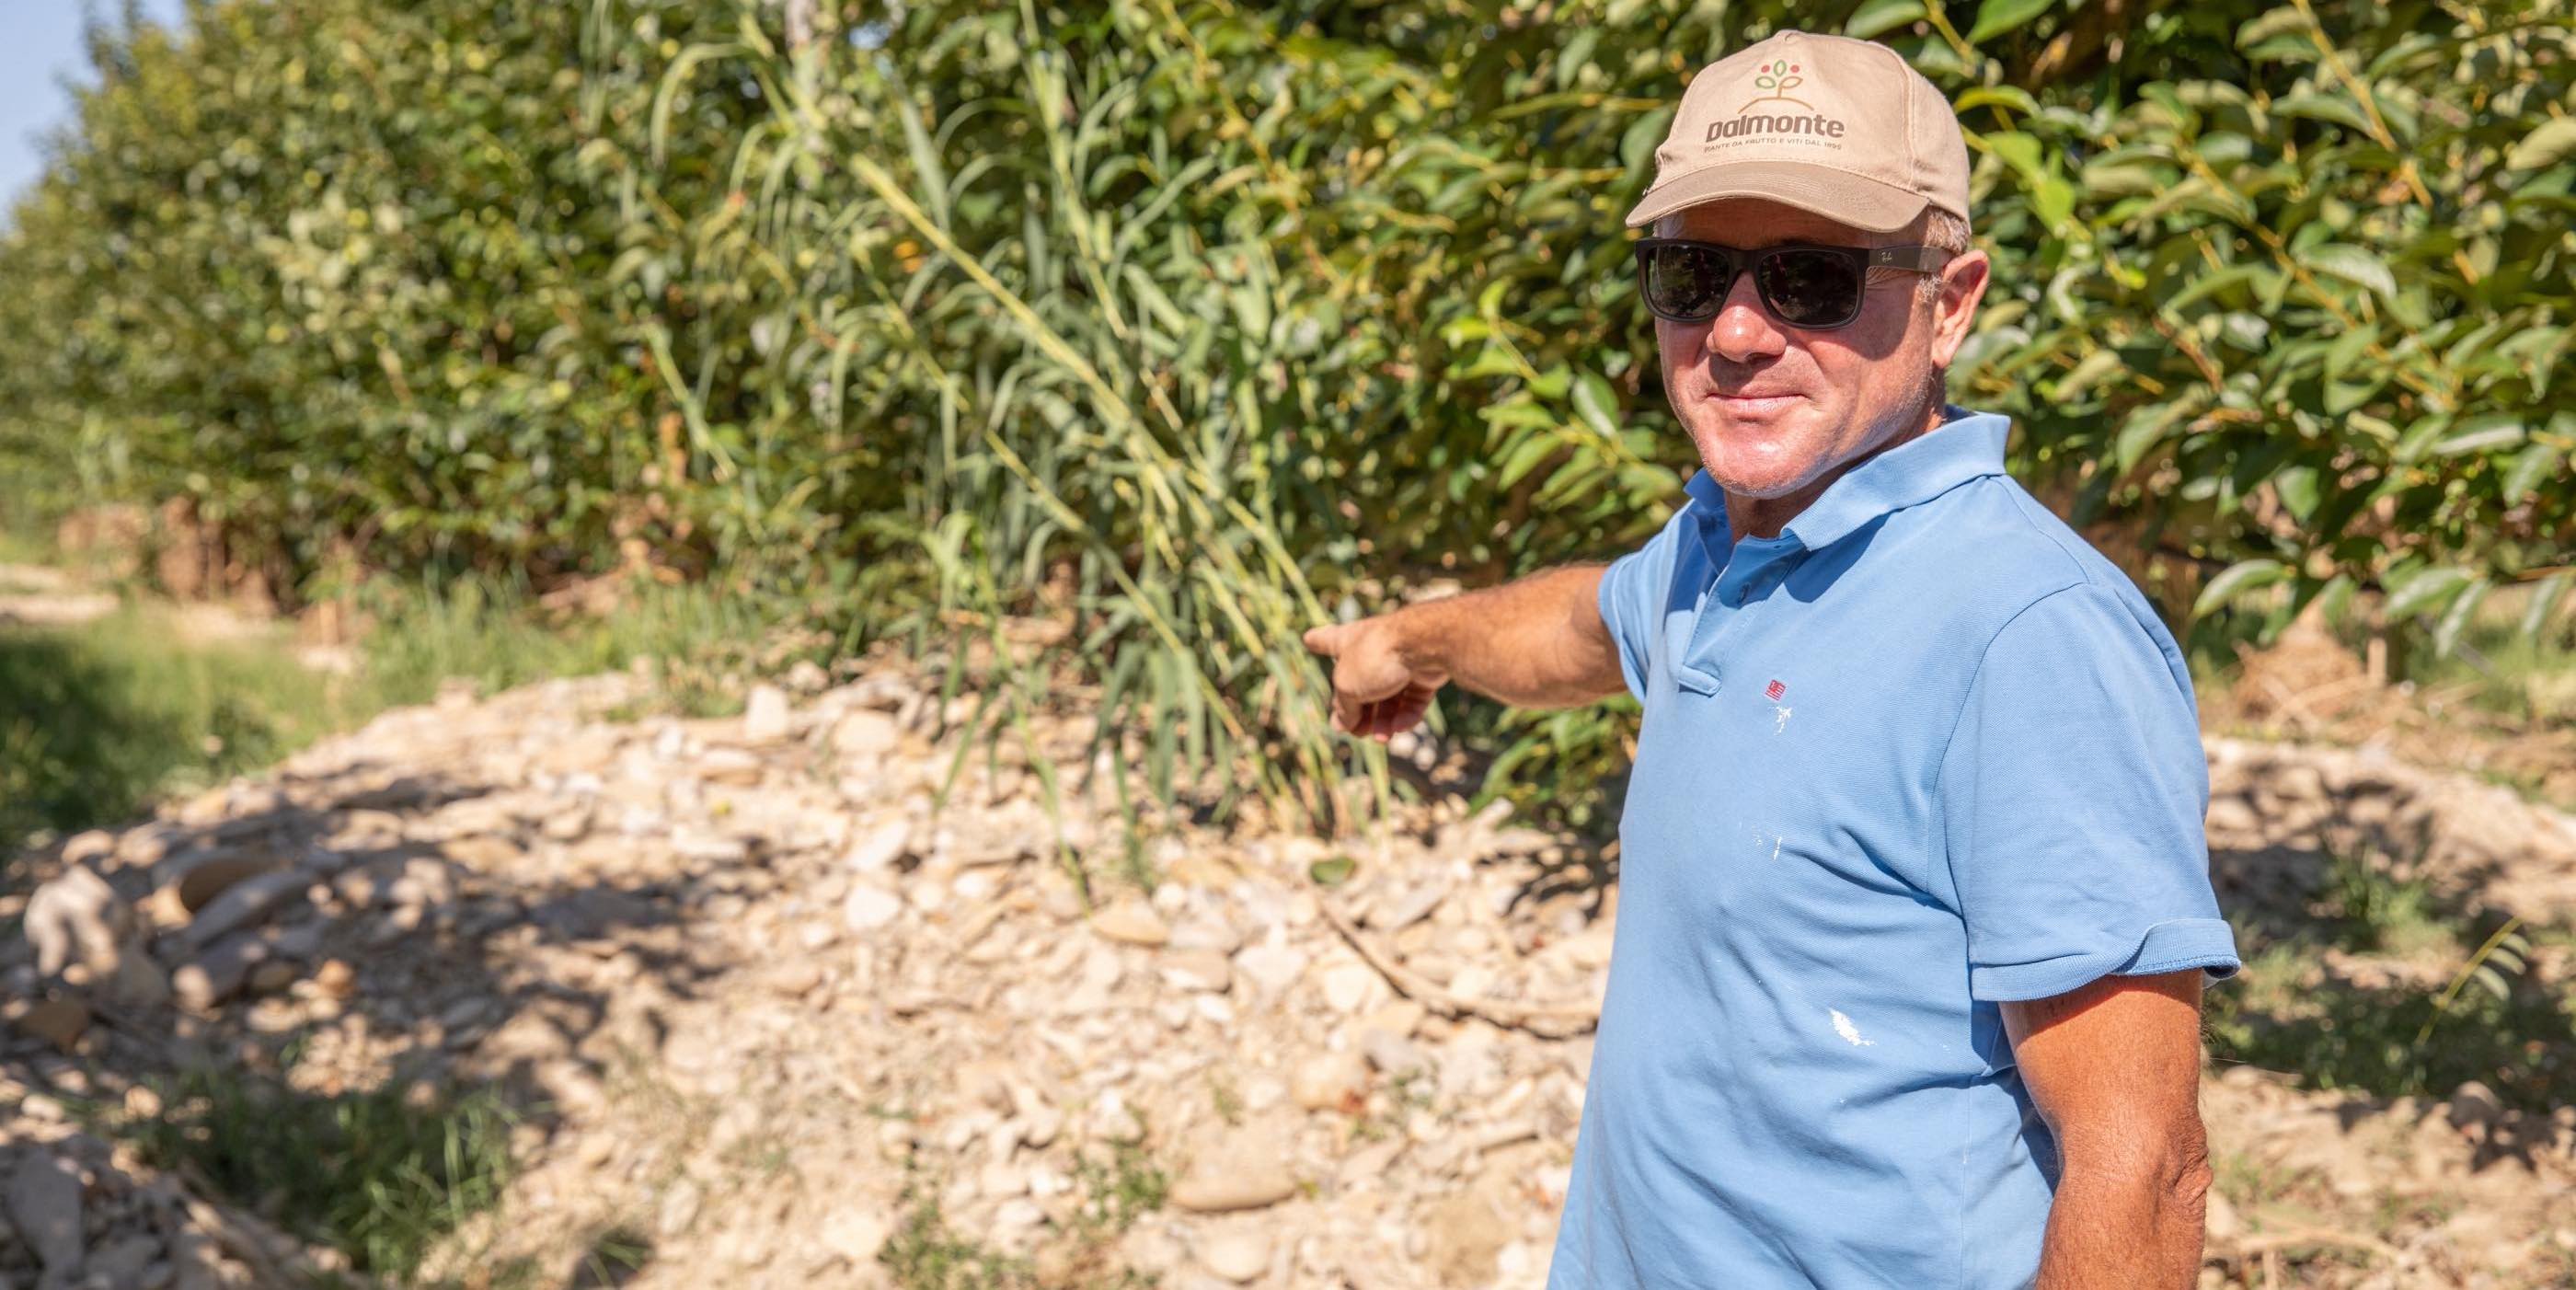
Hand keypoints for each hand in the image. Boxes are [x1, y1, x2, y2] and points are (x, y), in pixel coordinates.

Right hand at [1301, 615, 1447, 739]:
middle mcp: (1374, 650)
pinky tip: (1399, 728)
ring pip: (1390, 698)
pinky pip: (1413, 701)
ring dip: (1383, 722)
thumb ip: (1344, 708)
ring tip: (1381, 738)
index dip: (1318, 641)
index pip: (1327, 640)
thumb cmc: (1377, 656)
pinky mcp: (1425, 674)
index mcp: (1348, 641)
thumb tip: (1345, 725)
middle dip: (1359, 714)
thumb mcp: (1347, 686)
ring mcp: (1401, 661)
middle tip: (1357, 733)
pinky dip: (1406, 716)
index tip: (1309, 638)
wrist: (1423, 645)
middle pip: (1362, 686)